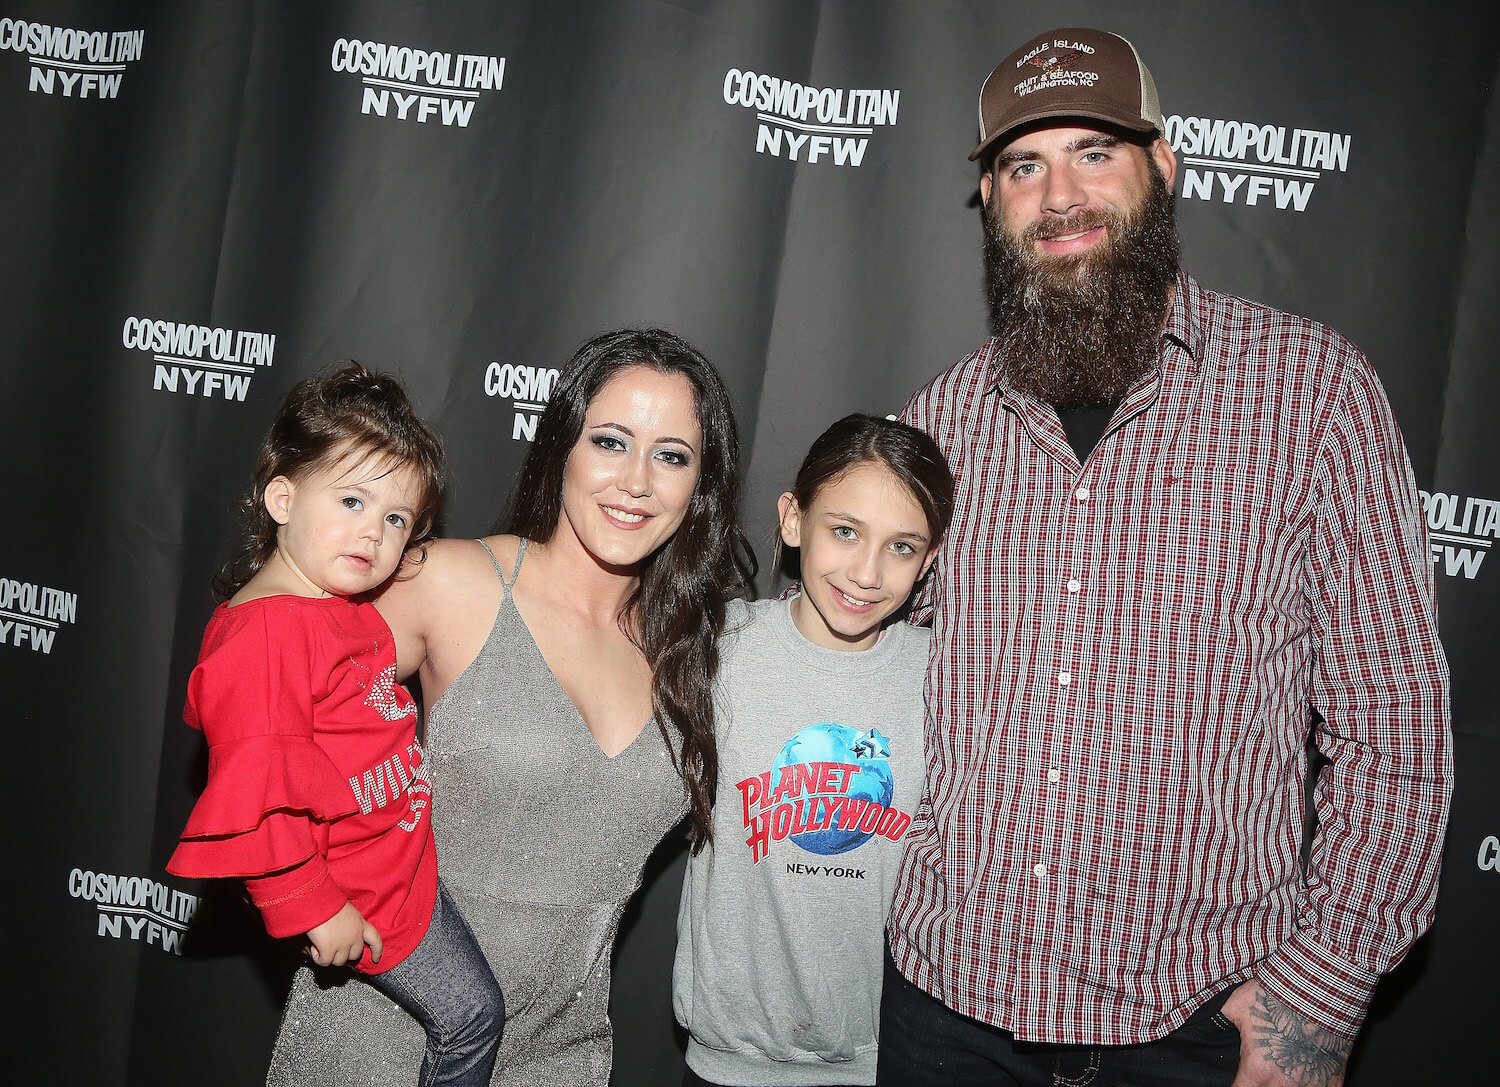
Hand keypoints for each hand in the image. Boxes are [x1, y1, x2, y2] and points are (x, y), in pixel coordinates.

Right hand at [304, 902, 382, 967]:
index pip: (375, 940)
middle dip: (345, 956)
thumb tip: (343, 934)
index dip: (377, 951)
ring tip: (321, 945)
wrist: (317, 901)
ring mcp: (343, 943)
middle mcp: (355, 934)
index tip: (376, 959)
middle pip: (355, 955)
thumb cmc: (328, 902)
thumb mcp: (346, 911)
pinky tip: (314, 947)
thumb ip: (349, 923)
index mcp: (360, 923)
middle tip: (333, 951)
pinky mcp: (329, 949)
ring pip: (340, 961)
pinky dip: (318, 958)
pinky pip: (325, 962)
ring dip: (330, 956)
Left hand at [1222, 979, 1351, 1086]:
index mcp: (1258, 1072)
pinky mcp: (1334, 1080)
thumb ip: (1222, 1024)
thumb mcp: (1235, 1008)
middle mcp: (1285, 1085)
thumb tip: (1207, 1025)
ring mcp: (1313, 1085)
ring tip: (1281, 1069)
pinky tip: (1306, 1072)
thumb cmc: (1276, 997)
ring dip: (1284, 1084)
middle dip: (1259, 1085)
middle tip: (1257, 1073)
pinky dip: (1312, 1083)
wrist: (1319, 990)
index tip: (1237, 1082)